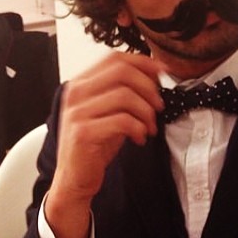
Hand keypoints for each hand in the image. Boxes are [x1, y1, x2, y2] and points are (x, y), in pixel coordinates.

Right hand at [45, 52, 164, 237]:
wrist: (76, 179)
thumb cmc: (95, 145)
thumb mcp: (110, 112)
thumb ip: (125, 92)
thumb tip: (154, 74)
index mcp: (81, 84)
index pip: (115, 58)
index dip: (143, 62)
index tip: (162, 73)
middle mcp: (75, 93)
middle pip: (122, 72)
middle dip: (148, 88)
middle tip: (158, 107)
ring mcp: (77, 112)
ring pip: (124, 96)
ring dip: (146, 112)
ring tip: (150, 127)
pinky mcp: (83, 133)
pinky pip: (122, 120)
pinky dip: (139, 128)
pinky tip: (140, 139)